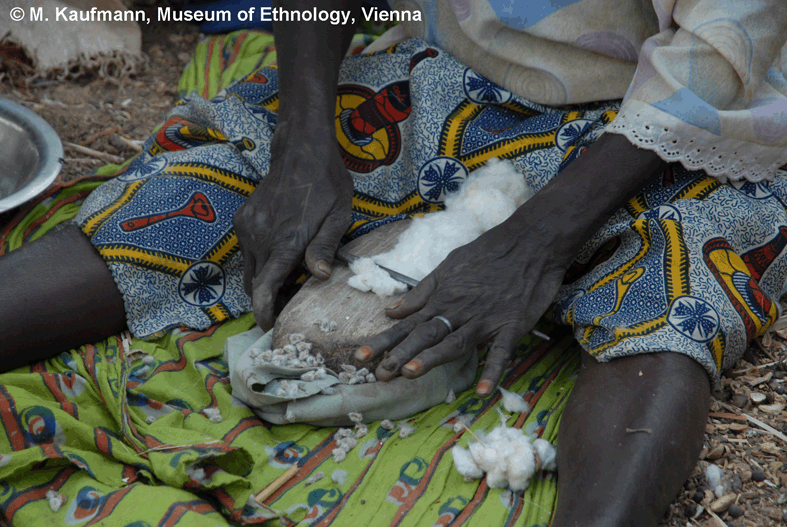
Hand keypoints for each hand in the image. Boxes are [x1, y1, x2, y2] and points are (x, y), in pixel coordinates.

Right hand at [233, 125, 352, 329]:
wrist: (301, 150)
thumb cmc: (328, 184)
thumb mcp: (338, 217)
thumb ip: (326, 247)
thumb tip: (320, 276)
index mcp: (286, 241)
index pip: (264, 289)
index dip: (264, 312)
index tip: (270, 325)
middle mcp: (261, 237)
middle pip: (255, 285)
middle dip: (269, 298)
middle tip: (292, 298)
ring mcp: (248, 228)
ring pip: (249, 270)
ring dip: (264, 280)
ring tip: (289, 275)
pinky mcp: (242, 219)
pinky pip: (247, 251)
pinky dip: (260, 260)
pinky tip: (281, 251)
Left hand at [355, 211, 571, 396]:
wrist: (529, 240)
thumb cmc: (487, 253)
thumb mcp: (449, 266)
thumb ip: (421, 292)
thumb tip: (391, 311)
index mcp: (442, 299)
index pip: (407, 325)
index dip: (384, 342)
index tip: (361, 358)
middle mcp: (458, 311)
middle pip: (425, 336)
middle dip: (401, 355)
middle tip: (380, 375)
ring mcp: (485, 320)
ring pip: (455, 342)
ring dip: (433, 358)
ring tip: (412, 374)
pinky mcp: (511, 326)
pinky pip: (501, 351)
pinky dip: (493, 370)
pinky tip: (484, 392)